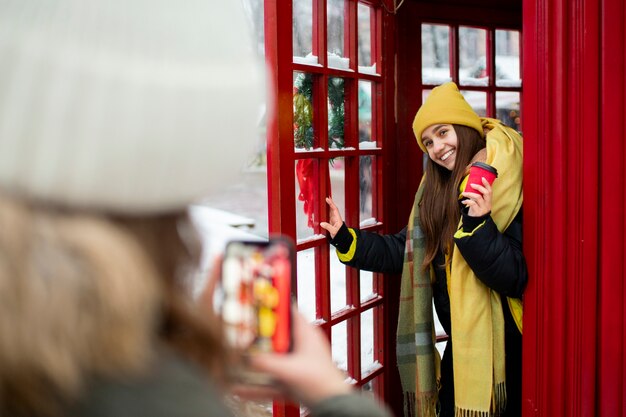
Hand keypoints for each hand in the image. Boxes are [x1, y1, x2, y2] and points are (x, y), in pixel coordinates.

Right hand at [236, 312, 351, 406]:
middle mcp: (301, 347)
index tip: (258, 301)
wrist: (332, 406)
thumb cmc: (323, 383)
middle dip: (257, 338)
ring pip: (270, 360)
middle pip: (274, 336)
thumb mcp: (289, 369)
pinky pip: (270, 380)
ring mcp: (296, 364)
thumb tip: (247, 358)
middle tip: (240, 335)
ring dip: (254, 364)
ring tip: (236, 364)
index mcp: (307, 334)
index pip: (289, 311)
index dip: (274, 305)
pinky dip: (256, 384)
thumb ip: (266, 362)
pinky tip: (241, 389)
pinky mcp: (292, 380)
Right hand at [320, 197, 343, 238]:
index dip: (331, 203)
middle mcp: (335, 218)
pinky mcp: (330, 222)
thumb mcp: (334, 231)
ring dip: (326, 206)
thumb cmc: (340, 235)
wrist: (342, 239)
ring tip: (323, 201)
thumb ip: (328, 227)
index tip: (327, 199)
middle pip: (332, 208)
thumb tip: (322, 223)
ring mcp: (332, 220)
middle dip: (329, 203)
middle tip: (325, 197)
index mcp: (337, 218)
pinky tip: (322, 209)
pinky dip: (324, 212)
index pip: (334, 209)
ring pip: (329, 211)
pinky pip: (327, 215)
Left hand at [461, 177, 492, 216]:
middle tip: (471, 184)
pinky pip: (472, 204)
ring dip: (469, 193)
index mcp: (488, 200)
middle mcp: (487, 204)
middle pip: (486, 193)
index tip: (482, 178)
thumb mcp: (479, 203)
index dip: (487, 184)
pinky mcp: (477, 212)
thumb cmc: (476, 210)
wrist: (476, 222)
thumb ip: (478, 195)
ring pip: (478, 197)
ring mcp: (483, 208)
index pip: (490, 191)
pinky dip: (467, 201)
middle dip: (479, 187)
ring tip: (463, 193)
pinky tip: (463, 201)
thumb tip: (471, 186)